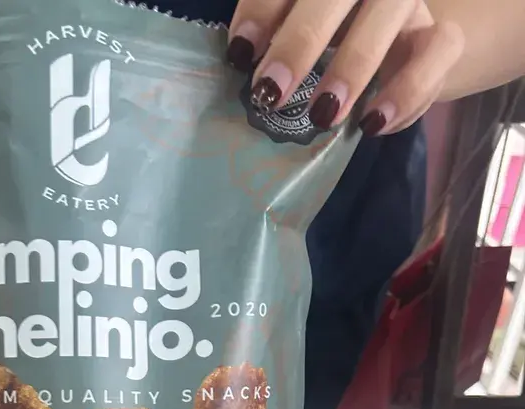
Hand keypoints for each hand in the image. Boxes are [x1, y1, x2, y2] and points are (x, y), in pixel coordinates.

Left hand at [226, 0, 464, 134]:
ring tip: (323, 115)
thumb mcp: (294, 22)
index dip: (264, 9)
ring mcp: (409, 3)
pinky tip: (372, 123)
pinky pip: (438, 52)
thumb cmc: (328, 28)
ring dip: (353, 66)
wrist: (396, 36)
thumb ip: (268, 24)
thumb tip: (241, 51)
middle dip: (302, 41)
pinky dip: (408, 91)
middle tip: (271, 91)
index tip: (239, 53)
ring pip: (390, 14)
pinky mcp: (441, 37)